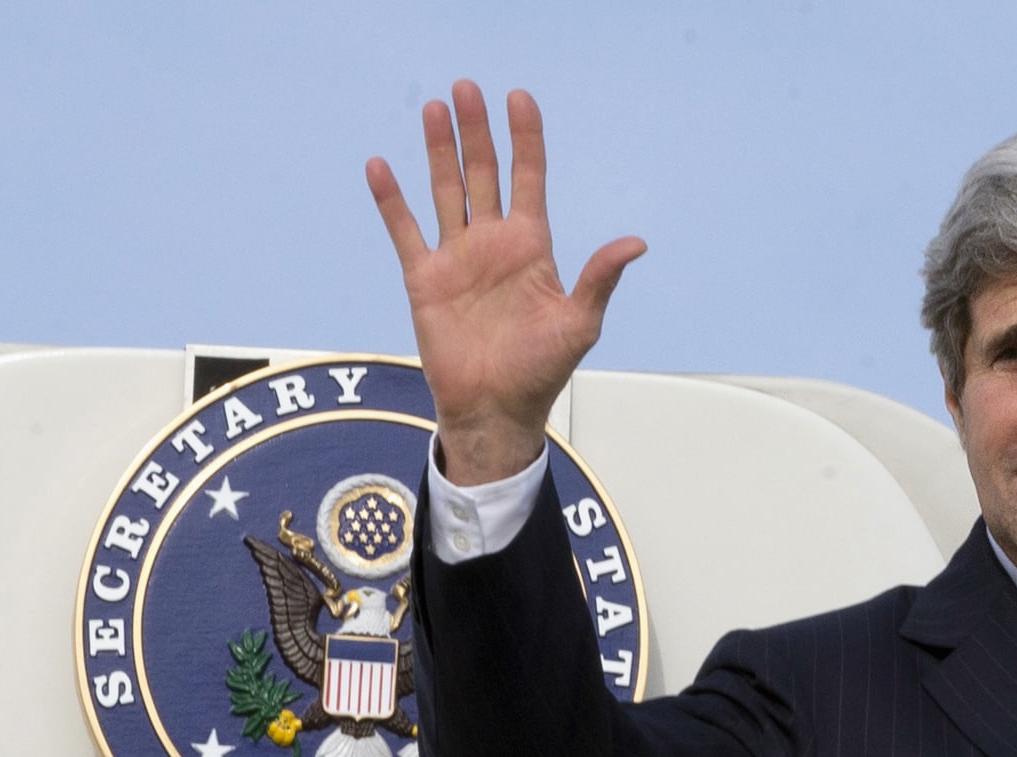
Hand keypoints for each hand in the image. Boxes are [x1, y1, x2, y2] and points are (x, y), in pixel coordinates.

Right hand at [366, 80, 645, 484]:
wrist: (495, 409)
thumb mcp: (580, 322)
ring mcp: (458, 258)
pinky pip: (405, 230)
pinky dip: (392, 200)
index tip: (519, 100)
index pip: (529, 179)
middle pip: (485, 173)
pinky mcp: (425, 278)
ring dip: (439, 151)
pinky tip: (381, 166)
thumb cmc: (541, 370)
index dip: (525, 139)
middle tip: (467, 88)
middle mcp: (494, 243)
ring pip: (447, 190)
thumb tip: (635, 243)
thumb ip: (600, 278)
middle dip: (477, 131)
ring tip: (434, 108)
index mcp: (532, 247)